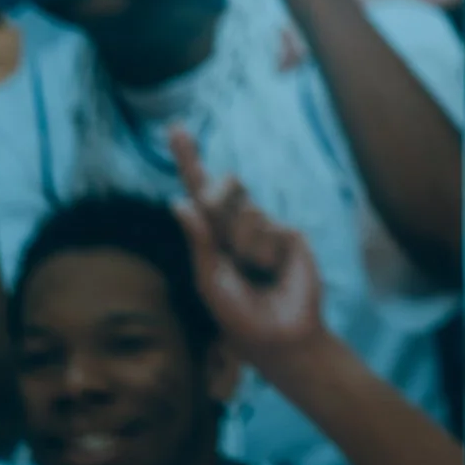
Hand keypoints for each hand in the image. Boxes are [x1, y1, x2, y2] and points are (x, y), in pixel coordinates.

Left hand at [170, 129, 325, 367]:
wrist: (280, 335)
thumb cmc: (237, 316)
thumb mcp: (209, 282)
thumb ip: (197, 242)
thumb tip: (178, 201)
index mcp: (212, 236)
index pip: (198, 191)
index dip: (188, 159)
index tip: (175, 129)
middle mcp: (237, 226)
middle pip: (224, 187)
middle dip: (219, 204)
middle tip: (227, 244)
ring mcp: (265, 228)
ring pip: (246, 210)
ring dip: (242, 244)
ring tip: (254, 272)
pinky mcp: (289, 234)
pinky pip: (269, 228)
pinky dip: (264, 253)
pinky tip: (273, 272)